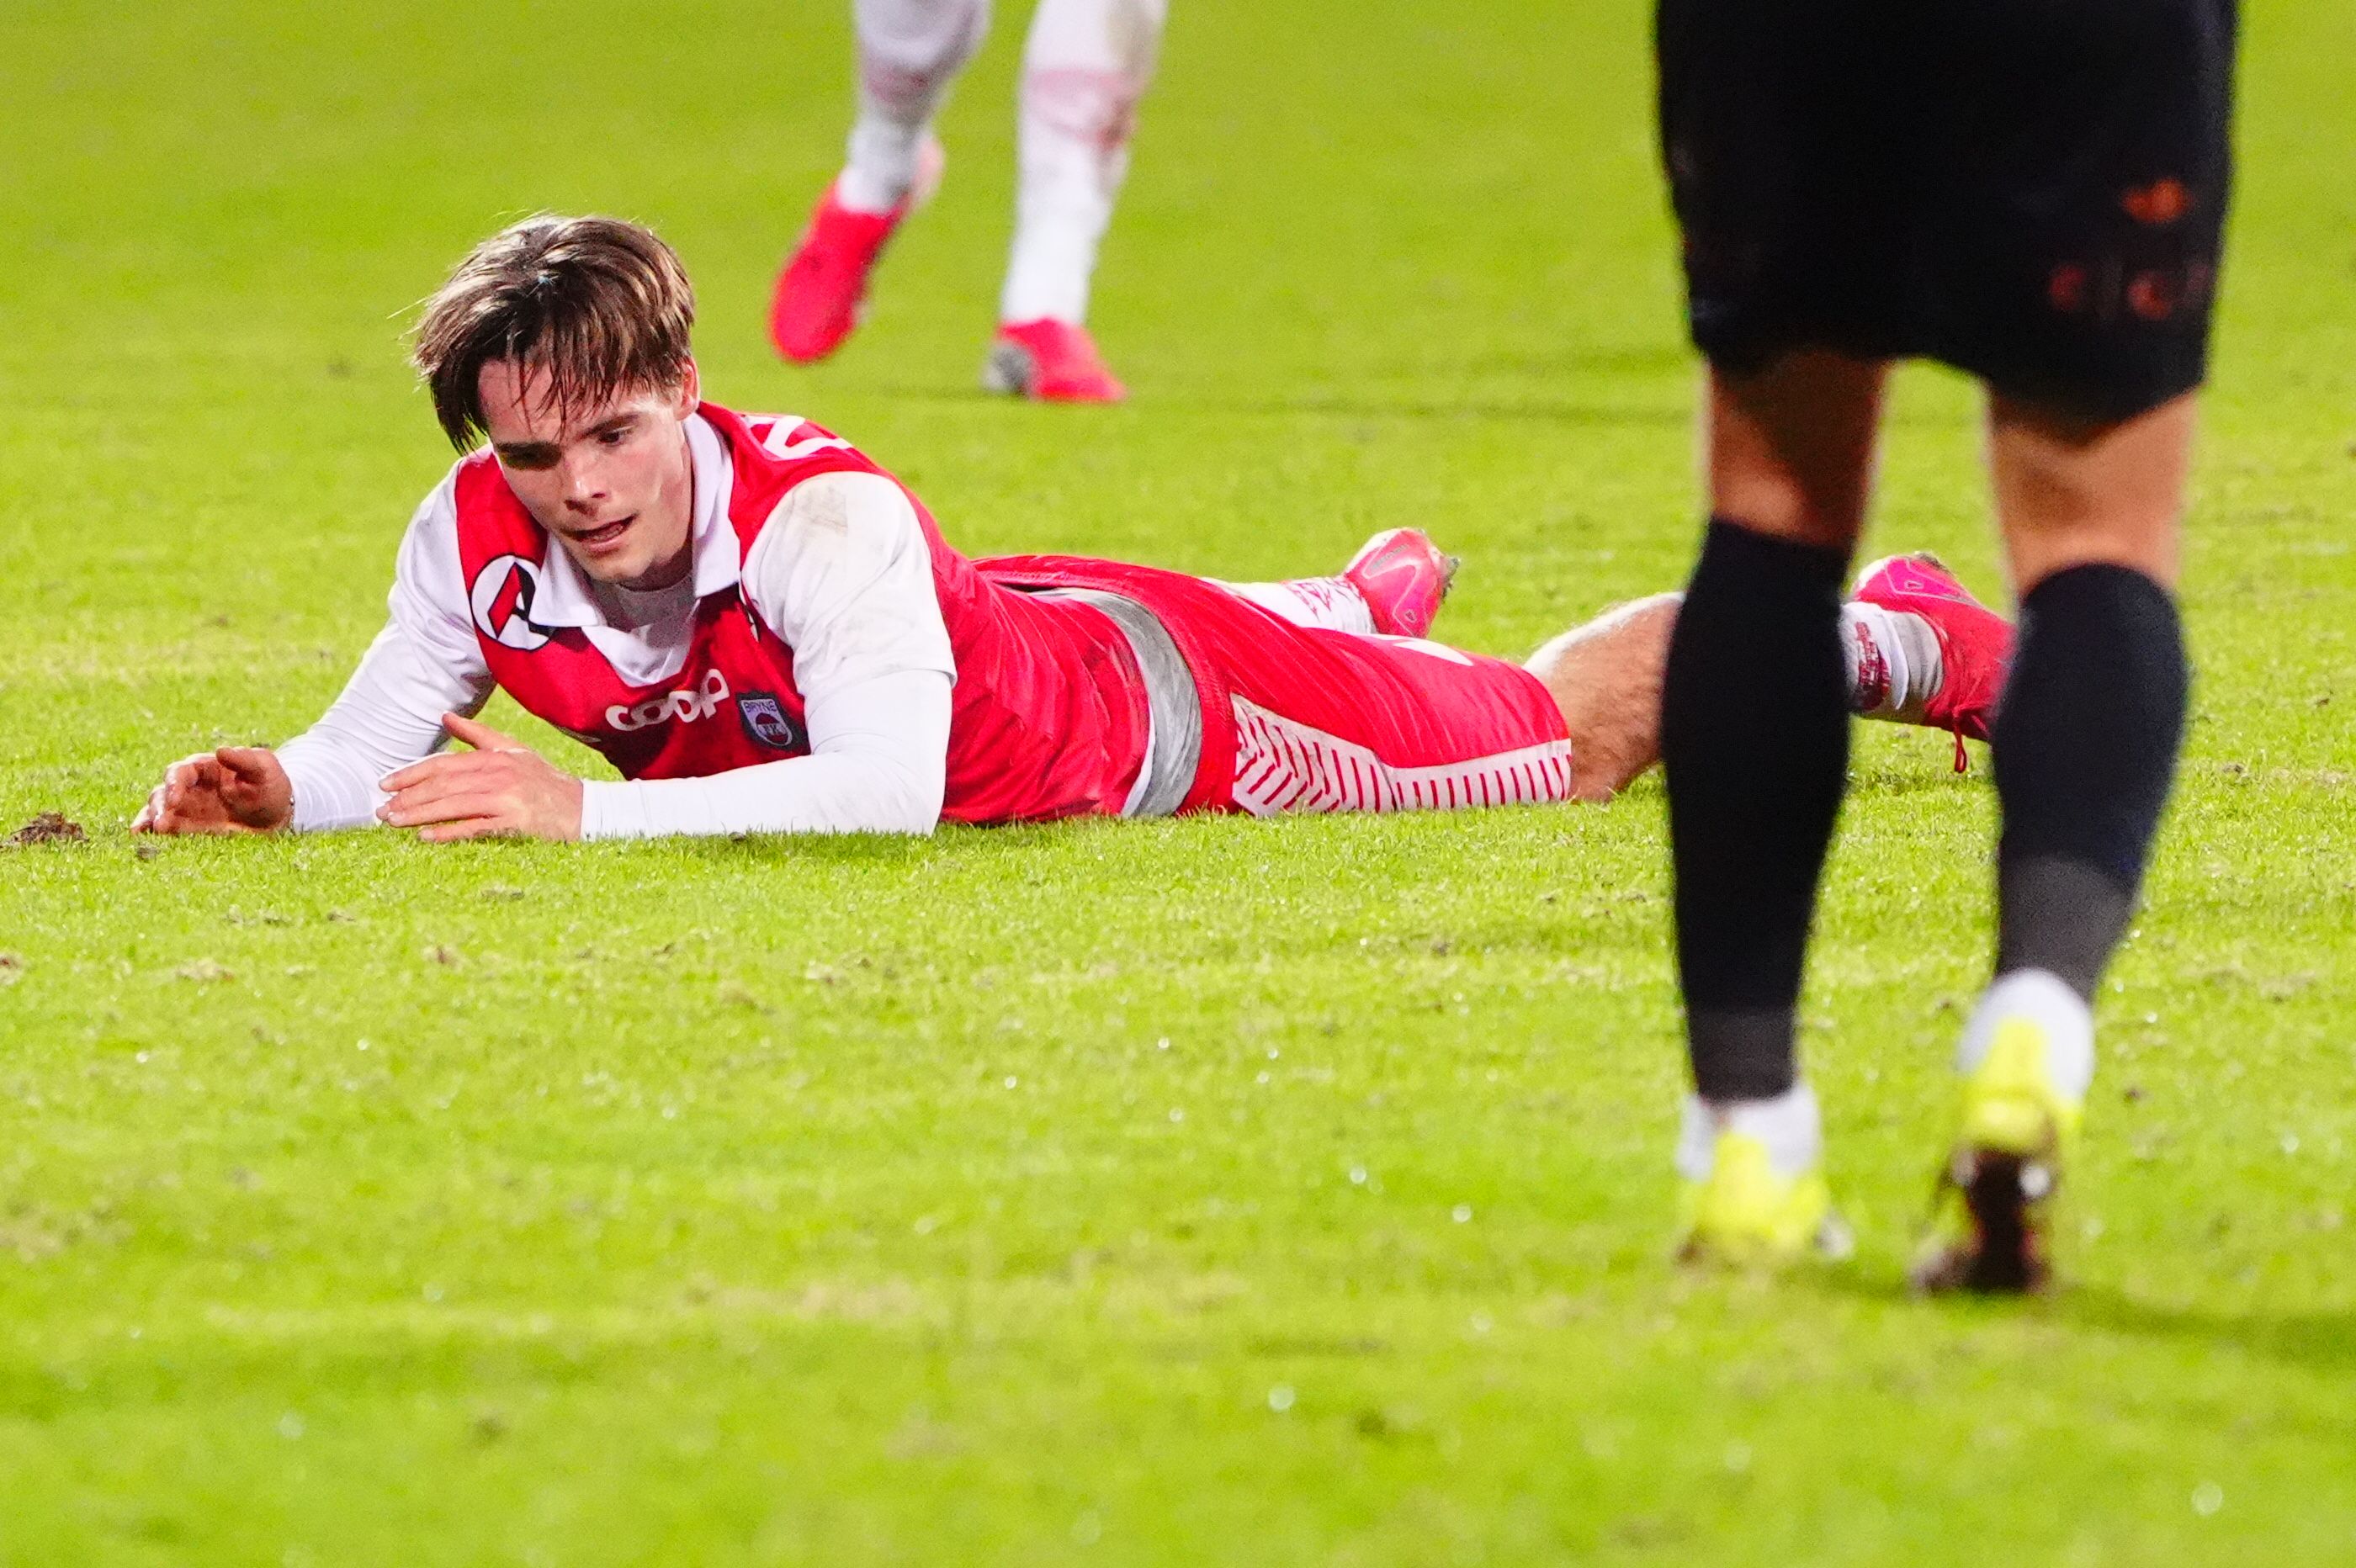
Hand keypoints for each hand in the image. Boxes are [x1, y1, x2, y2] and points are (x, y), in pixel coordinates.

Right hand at [132, 747, 294, 834]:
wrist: (278, 812)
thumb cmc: (270, 784)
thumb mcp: (264, 768)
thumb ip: (245, 760)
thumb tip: (221, 751)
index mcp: (205, 768)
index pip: (182, 771)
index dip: (174, 783)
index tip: (174, 799)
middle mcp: (190, 786)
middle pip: (164, 792)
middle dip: (159, 806)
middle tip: (161, 823)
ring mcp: (187, 807)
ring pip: (159, 810)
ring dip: (152, 819)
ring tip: (149, 830)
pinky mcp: (189, 826)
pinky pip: (168, 828)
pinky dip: (154, 832)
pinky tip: (145, 837)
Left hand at [379, 713, 583, 842]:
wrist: (584, 809)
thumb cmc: (546, 782)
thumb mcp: (514, 751)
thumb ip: (478, 735)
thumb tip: (445, 715)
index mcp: (495, 757)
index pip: (444, 764)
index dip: (411, 773)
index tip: (385, 784)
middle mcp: (499, 774)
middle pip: (443, 785)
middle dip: (408, 797)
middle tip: (382, 810)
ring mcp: (507, 798)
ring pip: (453, 805)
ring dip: (419, 814)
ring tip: (394, 823)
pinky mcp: (515, 822)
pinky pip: (474, 827)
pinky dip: (448, 832)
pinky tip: (426, 837)